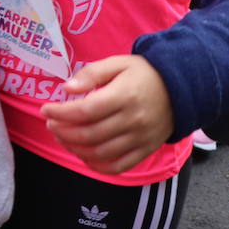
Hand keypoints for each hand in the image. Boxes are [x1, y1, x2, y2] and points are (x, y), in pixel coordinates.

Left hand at [41, 55, 173, 174]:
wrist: (182, 88)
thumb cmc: (144, 73)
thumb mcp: (118, 63)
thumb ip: (91, 73)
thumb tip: (66, 88)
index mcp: (124, 95)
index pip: (85, 111)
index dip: (61, 113)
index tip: (46, 109)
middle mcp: (133, 120)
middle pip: (90, 134)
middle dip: (63, 131)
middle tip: (51, 124)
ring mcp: (140, 138)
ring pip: (101, 153)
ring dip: (75, 148)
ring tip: (62, 137)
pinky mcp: (146, 150)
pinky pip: (118, 166)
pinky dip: (97, 166)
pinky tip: (83, 155)